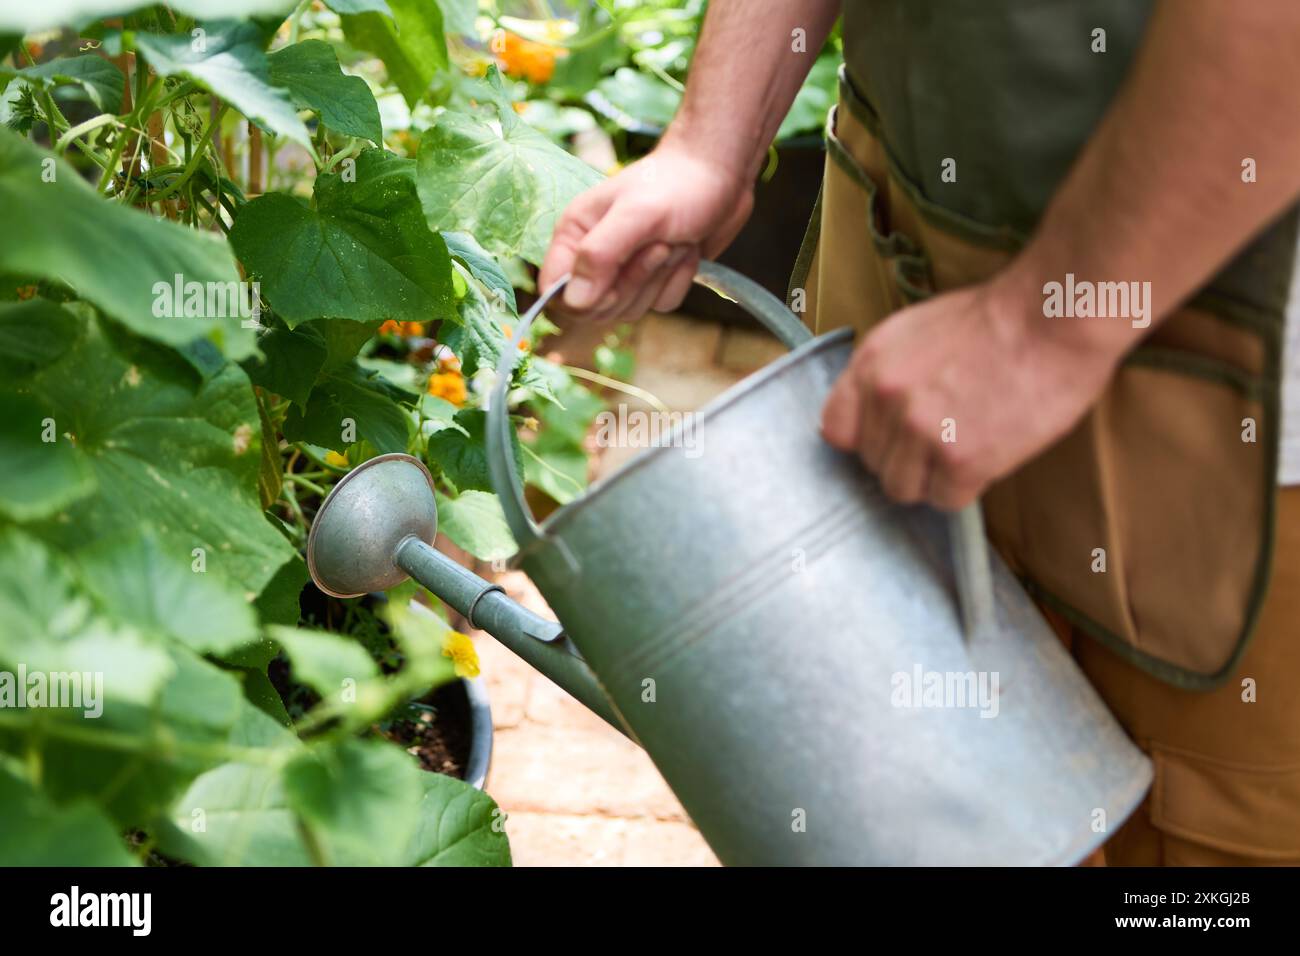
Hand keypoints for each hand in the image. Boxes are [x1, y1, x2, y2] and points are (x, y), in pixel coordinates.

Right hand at [539, 142, 753, 322]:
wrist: (719, 174)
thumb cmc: (677, 185)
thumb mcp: (637, 215)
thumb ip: (600, 255)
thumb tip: (574, 301)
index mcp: (575, 234)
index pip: (555, 292)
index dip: (584, 299)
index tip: (614, 282)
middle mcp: (593, 255)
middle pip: (596, 307)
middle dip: (633, 284)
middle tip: (659, 246)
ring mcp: (624, 270)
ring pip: (630, 309)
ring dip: (660, 279)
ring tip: (673, 241)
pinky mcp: (653, 280)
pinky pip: (660, 305)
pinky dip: (678, 282)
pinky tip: (686, 252)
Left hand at [820, 280, 1121, 509]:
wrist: (1053, 317)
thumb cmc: (995, 320)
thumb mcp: (915, 332)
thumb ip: (885, 375)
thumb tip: (873, 417)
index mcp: (871, 364)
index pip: (836, 430)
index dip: (865, 440)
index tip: (890, 438)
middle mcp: (887, 399)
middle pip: (874, 465)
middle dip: (906, 458)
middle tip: (946, 436)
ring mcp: (921, 432)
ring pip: (904, 489)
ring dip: (933, 479)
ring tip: (966, 448)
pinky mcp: (961, 460)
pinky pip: (946, 500)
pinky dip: (966, 488)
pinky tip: (988, 456)